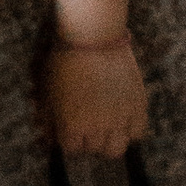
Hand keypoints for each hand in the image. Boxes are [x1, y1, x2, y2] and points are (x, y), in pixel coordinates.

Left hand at [46, 33, 147, 159]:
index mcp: (71, 124)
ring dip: (108, 141)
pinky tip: (121, 116)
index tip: (70, 128)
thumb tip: (47, 139)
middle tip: (87, 122)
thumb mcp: (47, 88)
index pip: (71, 149)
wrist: (92, 35)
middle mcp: (96, 128)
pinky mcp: (138, 107)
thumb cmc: (64, 59)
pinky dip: (129, 129)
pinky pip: (136, 133)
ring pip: (115, 149)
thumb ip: (47, 117)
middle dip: (87, 137)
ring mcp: (119, 119)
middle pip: (93, 148)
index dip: (69, 137)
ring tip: (104, 125)